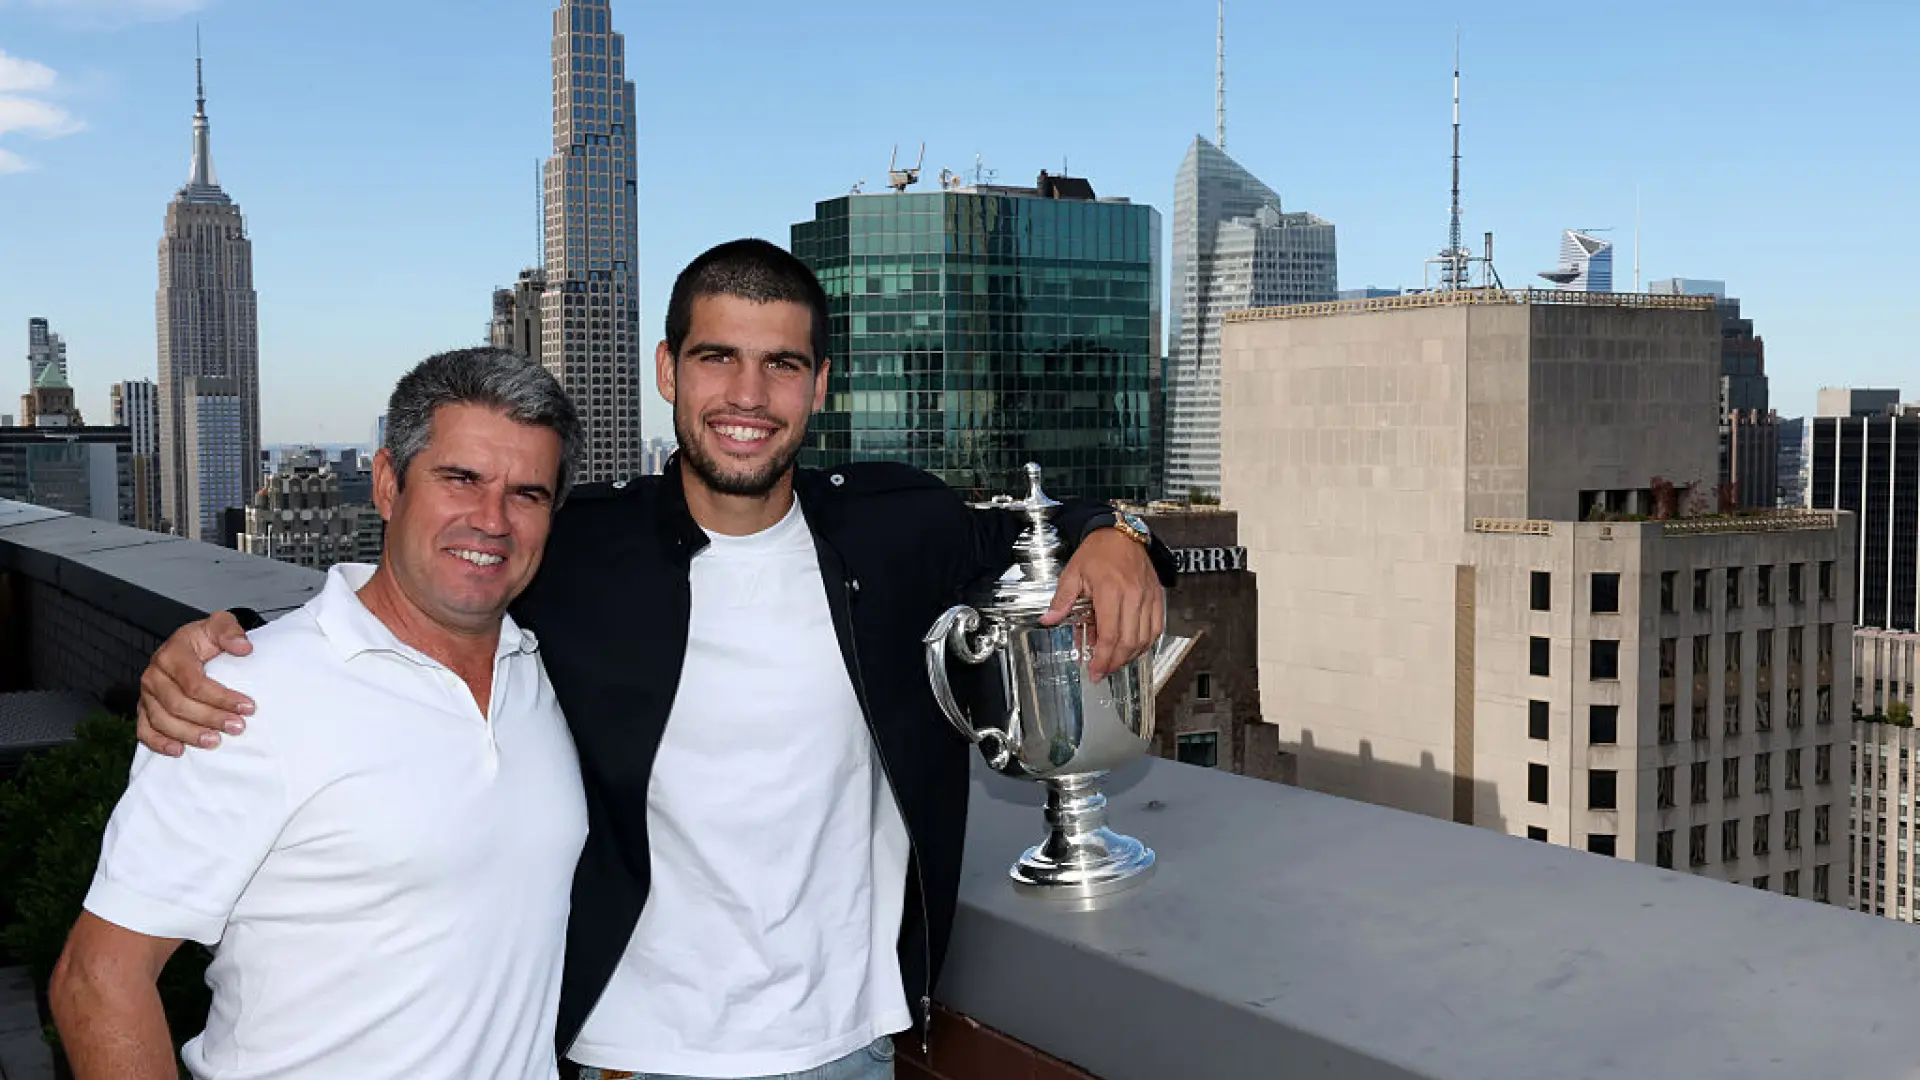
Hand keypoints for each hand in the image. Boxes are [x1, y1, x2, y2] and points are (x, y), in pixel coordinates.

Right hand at [136, 612, 256, 756]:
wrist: (192, 646)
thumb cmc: (205, 639)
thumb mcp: (220, 625)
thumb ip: (231, 631)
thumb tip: (243, 647)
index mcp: (171, 654)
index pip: (194, 682)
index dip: (221, 697)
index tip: (247, 707)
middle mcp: (154, 675)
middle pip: (178, 704)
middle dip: (210, 718)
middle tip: (237, 727)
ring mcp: (147, 694)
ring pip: (162, 720)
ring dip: (190, 734)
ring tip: (215, 741)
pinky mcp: (144, 709)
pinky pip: (145, 730)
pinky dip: (159, 743)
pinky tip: (179, 750)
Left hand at [1040, 529, 1164, 681]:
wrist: (1121, 534)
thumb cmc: (1098, 552)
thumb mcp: (1073, 573)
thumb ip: (1061, 600)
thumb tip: (1048, 620)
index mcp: (1111, 591)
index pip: (1110, 635)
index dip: (1102, 658)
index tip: (1094, 671)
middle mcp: (1133, 596)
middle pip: (1129, 642)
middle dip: (1115, 662)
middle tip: (1102, 671)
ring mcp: (1148, 597)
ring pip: (1145, 638)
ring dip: (1131, 656)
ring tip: (1115, 662)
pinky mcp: (1156, 597)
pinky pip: (1157, 627)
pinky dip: (1146, 642)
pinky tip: (1134, 647)